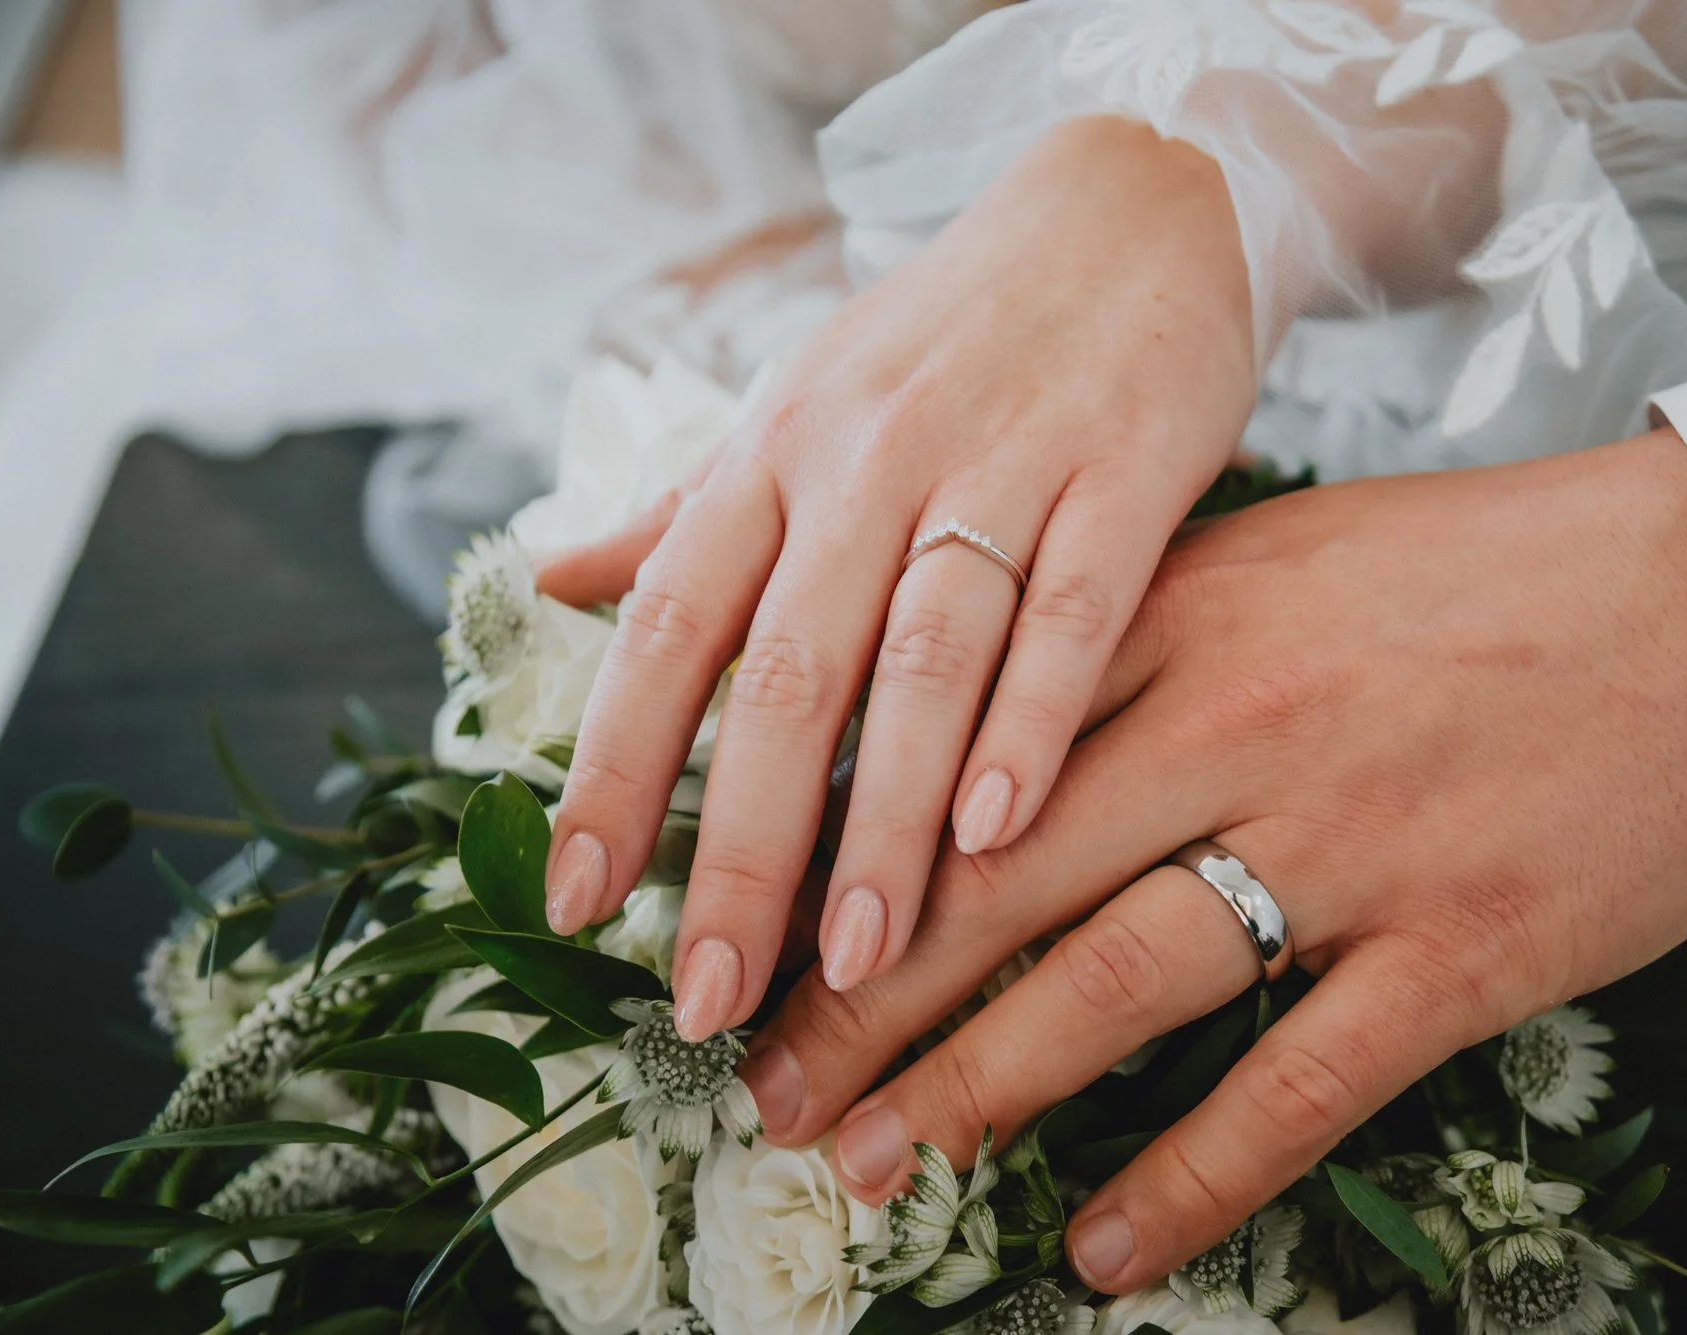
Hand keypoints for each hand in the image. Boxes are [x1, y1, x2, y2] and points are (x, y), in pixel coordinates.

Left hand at [536, 115, 1255, 1040]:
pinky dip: (1033, 721)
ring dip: (885, 821)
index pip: (670, 627)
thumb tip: (556, 575)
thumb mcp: (800, 398)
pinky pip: (1074, 611)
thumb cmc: (948, 331)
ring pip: (927, 661)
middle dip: (743, 848)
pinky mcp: (1127, 469)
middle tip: (710, 995)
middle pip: (788, 674)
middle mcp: (870, 457)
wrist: (1129, 202)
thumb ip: (688, 505)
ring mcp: (1002, 461)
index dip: (612, 767)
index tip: (576, 900)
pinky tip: (1000, 832)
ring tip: (858, 964)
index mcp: (777, 450)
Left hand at [737, 428, 1686, 1290]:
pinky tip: (1101, 1244)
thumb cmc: (1480, 571)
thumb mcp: (1276, 550)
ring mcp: (1351, 844)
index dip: (844, 857)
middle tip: (767, 1088)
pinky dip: (1189, 1176)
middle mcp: (1241, 728)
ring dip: (979, 1086)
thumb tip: (980, 716)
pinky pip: (1297, 1086)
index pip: (967, 751)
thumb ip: (1128, 624)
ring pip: (1119, 983)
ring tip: (873, 1165)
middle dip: (865, 998)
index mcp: (1181, 620)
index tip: (761, 936)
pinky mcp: (1461, 948)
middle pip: (1004, 883)